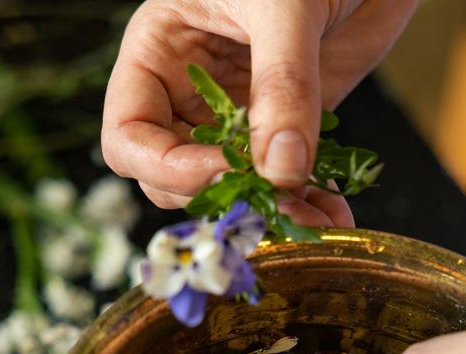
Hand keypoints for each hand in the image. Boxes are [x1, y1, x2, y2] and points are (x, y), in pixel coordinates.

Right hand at [102, 0, 416, 217]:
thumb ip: (282, 85)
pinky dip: (309, 202)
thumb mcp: (283, 4)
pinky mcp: (292, 126)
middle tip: (274, 205)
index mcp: (161, 54)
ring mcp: (243, 115)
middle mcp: (194, 95)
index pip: (130, 138)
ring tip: (315, 220)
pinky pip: (288, 181)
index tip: (224, 174)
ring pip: (236, 190)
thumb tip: (280, 170)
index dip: (168, 168)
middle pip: (178, 180)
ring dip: (272, 214)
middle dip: (224, 200)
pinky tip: (335, 211)